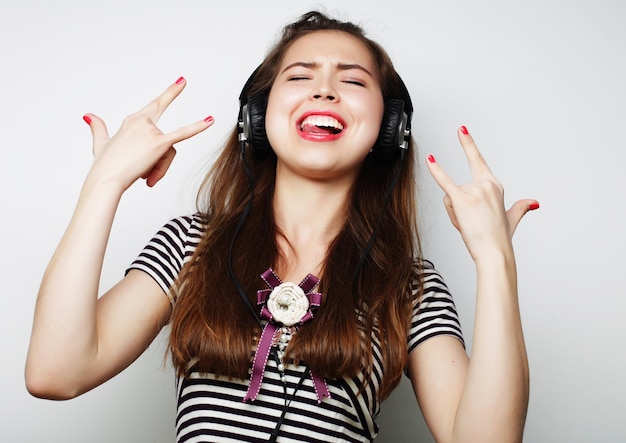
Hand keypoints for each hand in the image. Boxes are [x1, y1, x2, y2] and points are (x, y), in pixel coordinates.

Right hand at [83, 77, 212, 189]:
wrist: (106, 179)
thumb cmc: (105, 165)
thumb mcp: (101, 143)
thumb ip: (99, 128)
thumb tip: (88, 116)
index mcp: (132, 121)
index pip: (154, 107)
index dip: (167, 95)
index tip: (180, 83)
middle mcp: (142, 122)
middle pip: (165, 137)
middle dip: (172, 97)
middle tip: (184, 80)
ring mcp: (151, 131)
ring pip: (169, 151)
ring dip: (160, 168)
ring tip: (147, 179)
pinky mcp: (159, 144)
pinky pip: (182, 134)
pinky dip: (198, 127)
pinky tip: (210, 121)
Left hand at [426, 126, 538, 259]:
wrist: (494, 253)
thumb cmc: (500, 238)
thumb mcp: (512, 219)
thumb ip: (520, 207)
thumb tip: (533, 203)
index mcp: (495, 186)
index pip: (478, 162)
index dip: (469, 145)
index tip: (462, 130)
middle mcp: (485, 185)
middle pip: (458, 189)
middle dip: (459, 206)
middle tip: (467, 179)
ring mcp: (474, 191)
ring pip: (450, 197)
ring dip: (454, 213)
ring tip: (467, 225)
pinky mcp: (462, 199)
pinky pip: (445, 182)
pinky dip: (437, 171)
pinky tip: (430, 159)